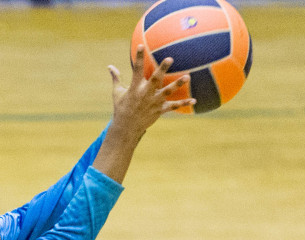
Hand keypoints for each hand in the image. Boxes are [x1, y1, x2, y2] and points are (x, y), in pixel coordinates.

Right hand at [91, 48, 191, 184]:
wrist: (126, 129)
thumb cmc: (121, 108)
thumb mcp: (117, 93)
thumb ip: (116, 78)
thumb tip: (109, 66)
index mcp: (134, 88)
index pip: (136, 70)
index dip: (139, 58)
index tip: (141, 46)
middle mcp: (145, 94)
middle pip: (155, 79)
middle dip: (162, 69)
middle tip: (170, 58)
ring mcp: (154, 102)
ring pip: (168, 92)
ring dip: (178, 84)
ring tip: (188, 76)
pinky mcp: (160, 110)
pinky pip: (173, 106)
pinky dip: (184, 103)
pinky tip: (194, 99)